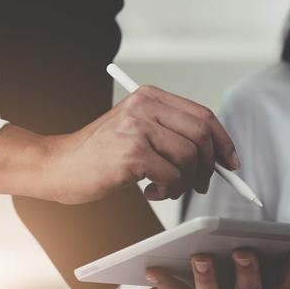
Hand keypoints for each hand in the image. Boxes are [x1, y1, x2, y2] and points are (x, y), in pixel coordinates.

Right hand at [43, 85, 239, 203]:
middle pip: (202, 135)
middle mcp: (145, 106)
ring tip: (166, 188)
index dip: (223, 142)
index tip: (231, 163)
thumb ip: (175, 135)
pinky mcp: (131, 153)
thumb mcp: (140, 132)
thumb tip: (221, 157)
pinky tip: (151, 192)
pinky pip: (172, 176)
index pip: (204, 115)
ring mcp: (137, 128)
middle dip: (209, 166)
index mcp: (150, 96)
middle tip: (200, 184)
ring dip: (185, 182)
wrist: (58, 165)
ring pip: (190, 158)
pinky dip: (168, 190)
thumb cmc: (102, 154)